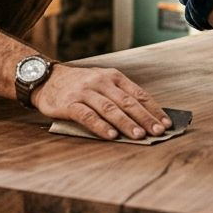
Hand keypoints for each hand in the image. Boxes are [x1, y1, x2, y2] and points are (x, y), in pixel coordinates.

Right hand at [31, 65, 171, 139]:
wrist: (46, 78)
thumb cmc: (79, 85)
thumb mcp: (102, 83)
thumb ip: (119, 97)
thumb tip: (145, 119)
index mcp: (113, 77)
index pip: (138, 94)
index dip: (153, 109)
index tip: (166, 123)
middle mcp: (100, 82)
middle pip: (127, 102)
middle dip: (144, 118)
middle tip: (158, 132)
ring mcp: (85, 92)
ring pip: (110, 108)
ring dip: (126, 123)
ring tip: (139, 135)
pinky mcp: (69, 103)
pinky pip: (88, 116)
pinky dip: (101, 126)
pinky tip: (111, 135)